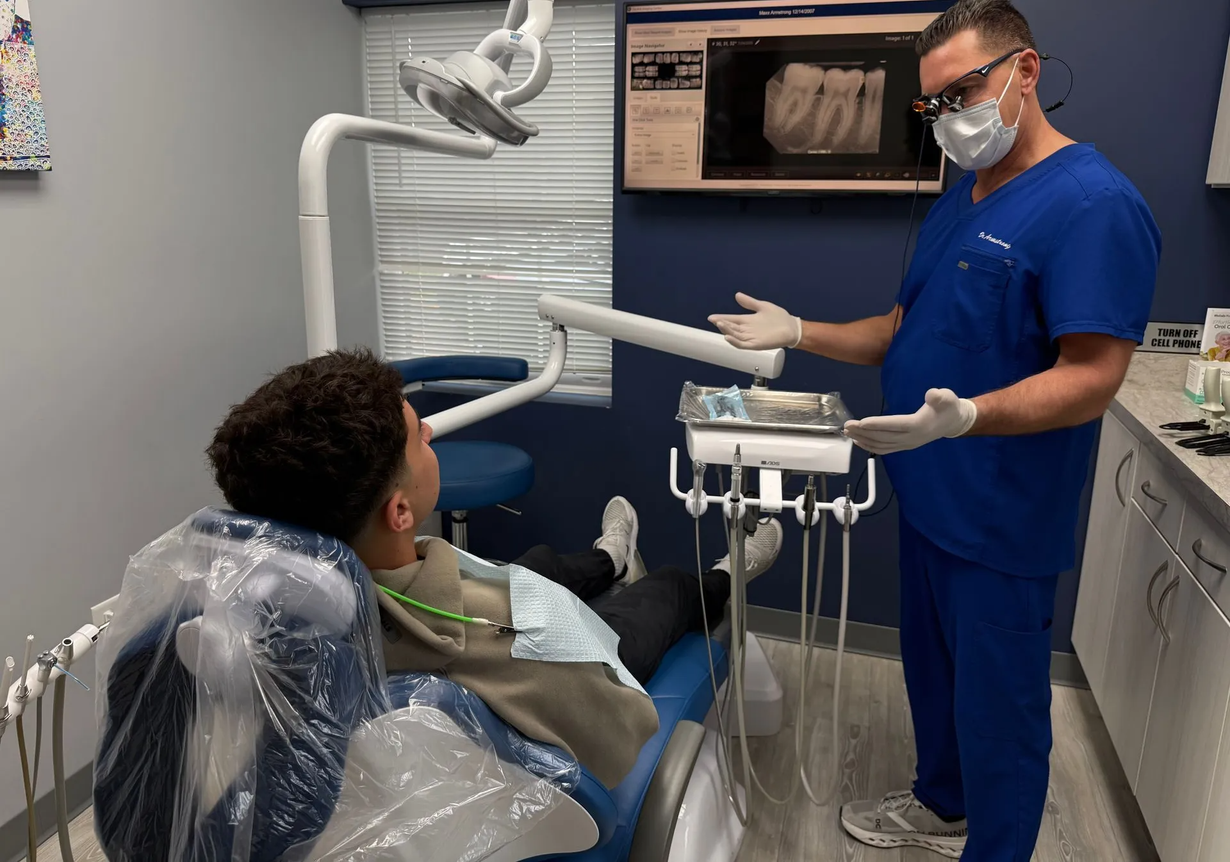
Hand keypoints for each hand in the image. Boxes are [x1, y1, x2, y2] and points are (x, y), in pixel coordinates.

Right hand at [708, 293, 802, 349]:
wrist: (792, 328)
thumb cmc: (779, 318)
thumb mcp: (762, 306)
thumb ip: (749, 302)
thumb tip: (737, 295)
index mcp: (747, 321)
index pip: (731, 320)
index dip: (721, 318)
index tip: (711, 317)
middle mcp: (747, 330)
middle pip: (731, 328)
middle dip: (722, 324)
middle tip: (715, 320)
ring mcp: (751, 338)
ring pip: (735, 336)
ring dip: (727, 331)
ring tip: (720, 324)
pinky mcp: (756, 344)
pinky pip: (742, 345)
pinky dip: (734, 342)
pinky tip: (728, 337)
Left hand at [843, 389, 977, 454]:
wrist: (952, 423)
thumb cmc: (948, 407)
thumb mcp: (947, 397)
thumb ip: (939, 396)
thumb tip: (931, 394)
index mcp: (919, 425)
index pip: (894, 425)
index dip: (877, 424)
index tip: (860, 422)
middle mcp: (911, 438)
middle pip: (883, 437)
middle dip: (863, 432)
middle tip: (846, 426)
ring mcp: (907, 444)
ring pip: (881, 445)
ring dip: (863, 439)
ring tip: (848, 432)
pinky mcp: (904, 446)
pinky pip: (884, 449)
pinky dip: (869, 446)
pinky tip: (858, 441)